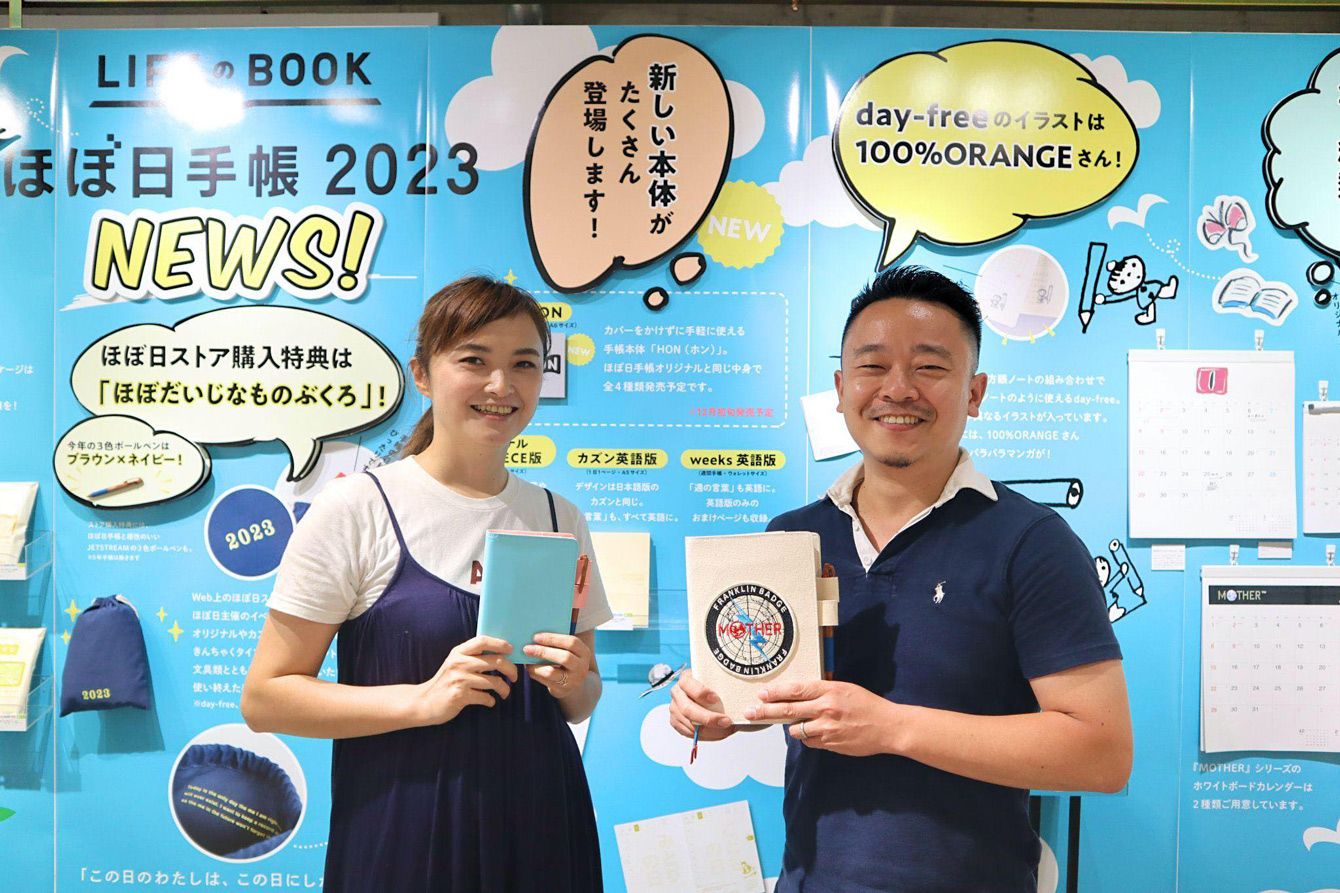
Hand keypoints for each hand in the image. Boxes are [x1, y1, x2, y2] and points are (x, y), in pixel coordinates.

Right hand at [413, 635, 516, 725]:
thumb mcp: (456, 663)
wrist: (424, 702)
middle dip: (511, 669)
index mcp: (459, 652)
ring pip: (494, 681)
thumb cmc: (446, 681)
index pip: (482, 641)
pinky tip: (489, 701)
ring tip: (504, 693)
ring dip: (504, 689)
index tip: (511, 649)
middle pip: (495, 661)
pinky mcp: (459, 696)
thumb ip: (472, 656)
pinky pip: (485, 697)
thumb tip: (501, 653)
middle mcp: (459, 663)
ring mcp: (459, 679)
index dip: (500, 643)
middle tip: (515, 677)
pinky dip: (491, 701)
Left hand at [523, 632, 591, 700]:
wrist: (575, 684)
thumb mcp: (570, 651)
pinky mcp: (562, 690)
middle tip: (526, 648)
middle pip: (564, 657)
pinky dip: (535, 672)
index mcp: (584, 652)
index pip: (572, 642)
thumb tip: (534, 636)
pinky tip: (529, 667)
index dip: (553, 639)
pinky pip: (545, 680)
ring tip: (526, 658)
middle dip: (543, 651)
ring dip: (536, 664)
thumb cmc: (567, 661)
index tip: (536, 637)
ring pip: (551, 672)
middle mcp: (581, 667)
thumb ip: (557, 643)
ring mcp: (573, 680)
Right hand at [668, 671, 735, 740]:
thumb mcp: (724, 685)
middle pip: (686, 708)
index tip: (716, 699)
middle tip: (726, 721)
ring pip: (688, 723)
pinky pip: (687, 732)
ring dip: (708, 729)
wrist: (714, 699)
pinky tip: (716, 732)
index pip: (687, 683)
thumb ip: (729, 690)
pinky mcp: (675, 721)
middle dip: (707, 718)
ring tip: (725, 729)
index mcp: (686, 678)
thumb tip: (744, 703)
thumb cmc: (719, 690)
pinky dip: (703, 735)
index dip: (700, 692)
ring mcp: (674, 708)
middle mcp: (677, 692)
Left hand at [744, 680, 899, 756]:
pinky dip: (807, 738)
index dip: (775, 692)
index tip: (761, 694)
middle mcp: (826, 708)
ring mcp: (827, 728)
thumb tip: (797, 695)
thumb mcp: (845, 689)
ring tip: (795, 723)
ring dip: (791, 727)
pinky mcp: (830, 744)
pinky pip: (809, 742)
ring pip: (795, 729)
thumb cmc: (867, 705)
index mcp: (830, 690)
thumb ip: (821, 691)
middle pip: (788, 710)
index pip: (796, 690)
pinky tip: (815, 733)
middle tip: (750, 712)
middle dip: (765, 711)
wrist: (888, 727)